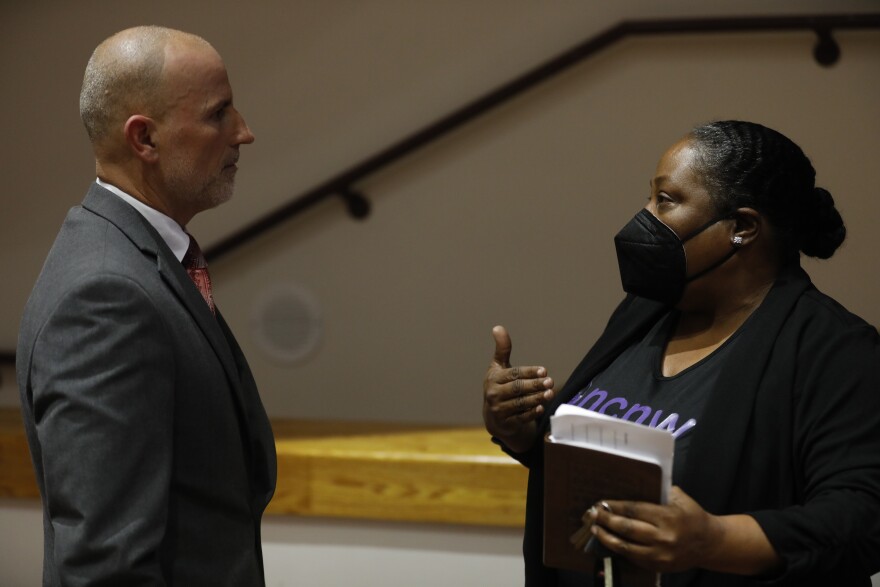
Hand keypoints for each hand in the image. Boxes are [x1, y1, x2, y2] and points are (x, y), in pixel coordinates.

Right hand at [482, 325, 554, 452]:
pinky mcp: (505, 423)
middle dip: (535, 385)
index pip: (513, 374)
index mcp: (493, 378)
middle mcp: (493, 394)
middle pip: (517, 388)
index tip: (544, 370)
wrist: (494, 416)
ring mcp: (498, 409)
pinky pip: (520, 417)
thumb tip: (497, 327)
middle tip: (550, 382)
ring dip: (536, 398)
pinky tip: (540, 407)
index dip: (529, 372)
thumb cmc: (500, 386)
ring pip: (520, 403)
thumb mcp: (499, 367)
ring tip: (550, 393)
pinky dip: (530, 413)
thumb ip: (502, 349)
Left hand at [586, 487, 720, 572]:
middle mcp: (663, 537)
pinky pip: (634, 558)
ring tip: (595, 530)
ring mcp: (660, 554)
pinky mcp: (659, 566)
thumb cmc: (694, 516)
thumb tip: (635, 481)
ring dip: (607, 538)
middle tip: (591, 515)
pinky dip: (620, 550)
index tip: (601, 503)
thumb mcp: (681, 498)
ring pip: (626, 547)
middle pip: (627, 528)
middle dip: (606, 521)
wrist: (711, 544)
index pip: (634, 510)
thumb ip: (662, 491)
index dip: (615, 507)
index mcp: (668, 517)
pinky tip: (610, 542)